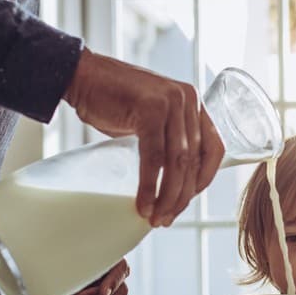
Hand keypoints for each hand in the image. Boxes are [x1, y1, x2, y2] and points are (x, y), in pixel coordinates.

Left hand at [53, 260, 129, 294]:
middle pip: (120, 294)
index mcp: (110, 261)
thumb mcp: (69, 256)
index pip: (122, 271)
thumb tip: (88, 259)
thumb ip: (82, 259)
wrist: (45, 275)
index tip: (102, 294)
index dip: (114, 283)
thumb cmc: (59, 260)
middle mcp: (112, 280)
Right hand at [63, 49, 223, 226]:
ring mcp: (171, 102)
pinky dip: (149, 185)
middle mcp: (188, 100)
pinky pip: (154, 157)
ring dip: (168, 196)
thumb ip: (170, 139)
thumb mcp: (153, 118)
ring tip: (156, 218)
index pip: (214, 148)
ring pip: (178, 162)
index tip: (188, 200)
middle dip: (182, 195)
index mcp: (194, 103)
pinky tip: (144, 204)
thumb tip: (177, 182)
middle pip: (194, 160)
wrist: (81, 75)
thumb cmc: (114, 100)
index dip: (205, 179)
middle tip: (167, 219)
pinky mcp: (150, 109)